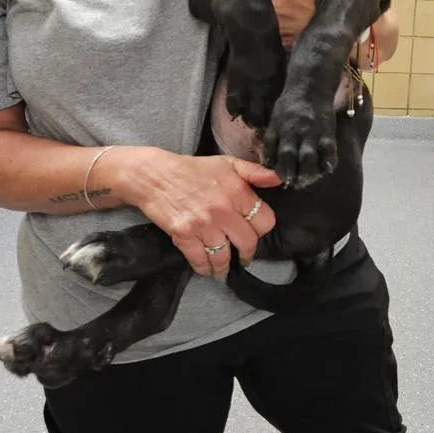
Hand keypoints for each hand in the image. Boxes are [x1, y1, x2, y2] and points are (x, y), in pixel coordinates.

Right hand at [106, 148, 280, 278]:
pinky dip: (205, 269)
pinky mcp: (184, 235)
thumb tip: (278, 179)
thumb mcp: (227, 163)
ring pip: (224, 256)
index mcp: (238, 192)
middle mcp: (224, 210)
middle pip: (247, 243)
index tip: (255, 232)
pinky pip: (200, 260)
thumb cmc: (193, 169)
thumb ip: (255, 172)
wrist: (155, 175)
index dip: (262, 229)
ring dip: (224, 267)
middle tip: (243, 256)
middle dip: (247, 253)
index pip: (265, 221)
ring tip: (224, 269)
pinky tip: (206, 269)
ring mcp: (203, 225)